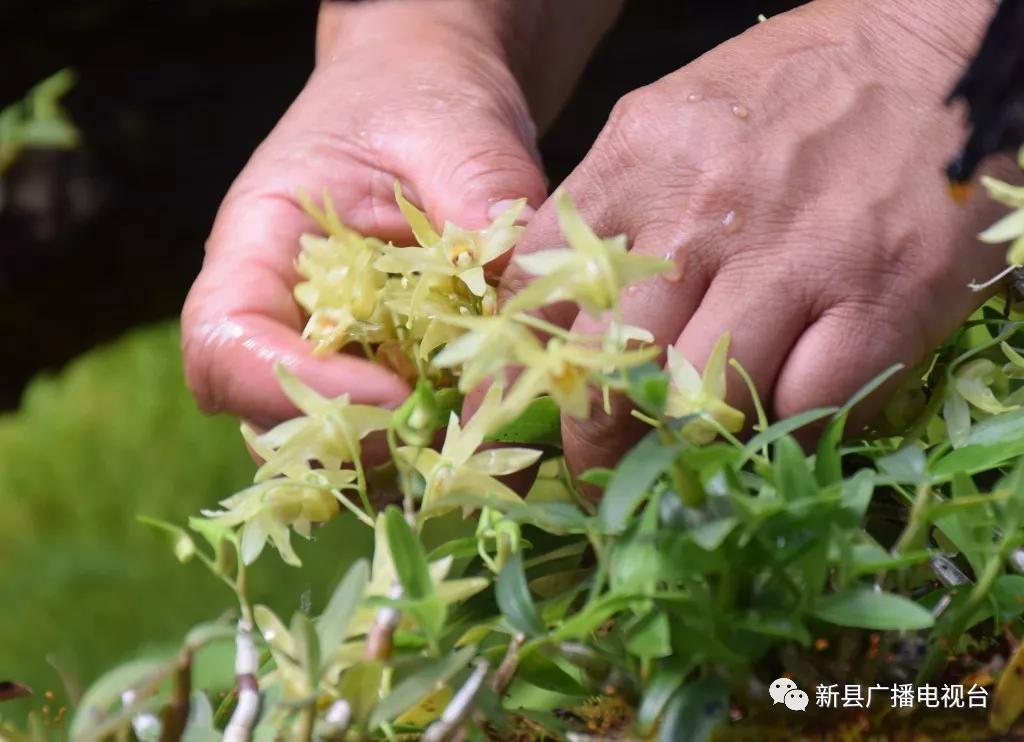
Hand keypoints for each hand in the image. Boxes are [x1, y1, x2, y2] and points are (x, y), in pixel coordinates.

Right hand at [181, 1, 562, 426]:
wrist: (432, 94)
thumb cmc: (421, 94)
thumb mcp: (453, 126)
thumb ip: (480, 198)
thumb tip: (520, 292)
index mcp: (259, 242)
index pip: (224, 342)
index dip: (295, 388)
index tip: (396, 397)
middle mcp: (277, 308)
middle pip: (266, 414)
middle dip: (350, 440)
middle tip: (444, 434)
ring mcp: (324, 343)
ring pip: (324, 437)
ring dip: (393, 453)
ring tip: (471, 436)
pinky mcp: (374, 363)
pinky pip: (383, 426)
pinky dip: (427, 441)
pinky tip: (483, 425)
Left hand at [500, 0, 1011, 474]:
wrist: (943, 52)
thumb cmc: (800, 92)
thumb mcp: (675, 118)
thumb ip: (611, 206)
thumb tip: (556, 301)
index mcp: (638, 160)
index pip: (538, 284)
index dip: (516, 366)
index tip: (511, 412)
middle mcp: (703, 213)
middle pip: (612, 366)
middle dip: (593, 440)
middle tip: (593, 472)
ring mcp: (795, 259)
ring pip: (705, 402)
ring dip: (690, 445)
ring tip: (685, 459)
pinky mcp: (881, 299)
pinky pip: (808, 407)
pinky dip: (788, 426)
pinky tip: (785, 409)